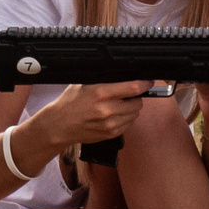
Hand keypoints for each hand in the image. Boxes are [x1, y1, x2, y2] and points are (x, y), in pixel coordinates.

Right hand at [40, 78, 162, 147]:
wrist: (59, 125)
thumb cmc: (70, 102)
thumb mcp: (84, 83)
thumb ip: (104, 80)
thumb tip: (125, 75)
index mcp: (101, 93)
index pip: (133, 88)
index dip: (144, 84)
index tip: (148, 81)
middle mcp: (107, 109)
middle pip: (138, 102)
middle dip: (136, 97)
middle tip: (128, 94)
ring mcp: (110, 124)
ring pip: (135, 114)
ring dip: (131, 108)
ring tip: (119, 104)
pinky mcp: (110, 134)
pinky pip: (128, 124)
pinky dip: (125, 118)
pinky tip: (114, 115)